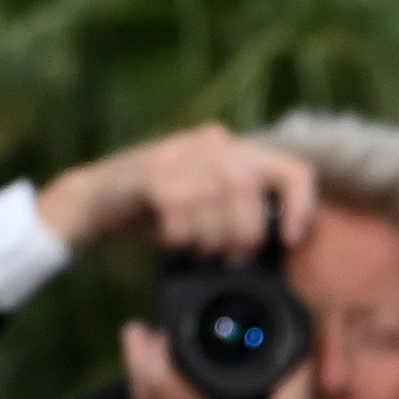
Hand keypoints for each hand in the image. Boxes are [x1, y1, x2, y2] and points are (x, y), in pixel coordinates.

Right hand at [39, 123, 314, 260]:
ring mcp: (182, 151)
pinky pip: (182, 209)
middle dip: (244, 233)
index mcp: (238, 151)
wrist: (97, 199)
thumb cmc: (164, 212)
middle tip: (229, 256)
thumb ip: (248, 212)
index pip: (293, 171)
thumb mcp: (215, 208)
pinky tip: (174, 241)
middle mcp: (215, 142)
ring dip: (211, 237)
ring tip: (200, 249)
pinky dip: (182, 235)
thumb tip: (289, 241)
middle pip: (251, 189)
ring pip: (219, 198)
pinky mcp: (153, 169)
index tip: (292, 239)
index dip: (301, 207)